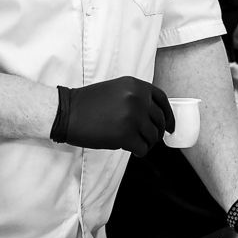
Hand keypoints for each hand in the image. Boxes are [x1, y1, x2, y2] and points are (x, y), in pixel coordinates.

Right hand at [50, 76, 173, 156]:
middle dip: (157, 132)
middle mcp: (138, 99)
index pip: (162, 100)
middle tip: (152, 139)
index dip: (169, 115)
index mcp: (136, 86)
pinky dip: (140, 151)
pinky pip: (143, 147)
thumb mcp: (117, 90)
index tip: (171, 125)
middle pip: (159, 120)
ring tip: (139, 144)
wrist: (66, 112)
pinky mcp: (126, 135)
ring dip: (148, 143)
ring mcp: (133, 117)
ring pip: (153, 136)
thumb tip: (154, 115)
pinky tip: (134, 151)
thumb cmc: (88, 103)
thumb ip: (136, 98)